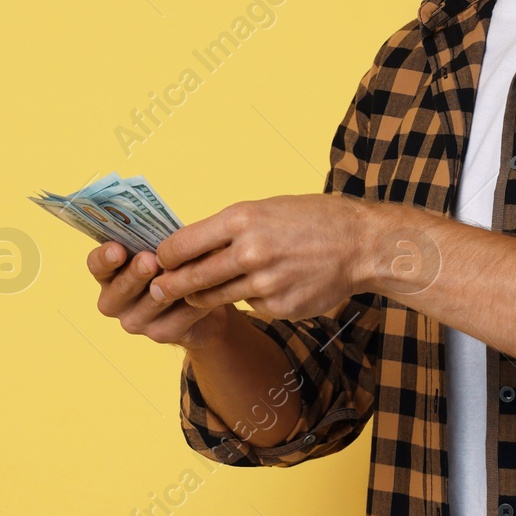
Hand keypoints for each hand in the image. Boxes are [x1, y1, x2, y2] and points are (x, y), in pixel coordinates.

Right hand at [87, 241, 229, 349]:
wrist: (201, 300)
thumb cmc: (174, 265)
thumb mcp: (163, 249)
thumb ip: (156, 241)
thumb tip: (165, 233)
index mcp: (110, 274)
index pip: (97, 265)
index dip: (104, 258)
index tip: (117, 249)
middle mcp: (115, 301)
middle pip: (120, 288)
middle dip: (135, 273)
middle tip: (150, 261)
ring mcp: (136, 321)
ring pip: (152, 302)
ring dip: (170, 285)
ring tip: (185, 272)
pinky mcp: (161, 334)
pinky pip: (180, 315)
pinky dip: (194, 300)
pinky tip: (206, 289)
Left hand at [149, 193, 391, 319]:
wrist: (359, 244)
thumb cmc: (310, 219)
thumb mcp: (264, 210)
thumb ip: (227, 229)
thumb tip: (189, 247)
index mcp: (242, 219)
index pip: (183, 244)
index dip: (165, 256)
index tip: (158, 261)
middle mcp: (250, 251)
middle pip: (192, 277)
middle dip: (169, 286)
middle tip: (157, 290)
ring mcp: (265, 282)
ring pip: (215, 297)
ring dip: (202, 297)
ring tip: (198, 293)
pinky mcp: (278, 306)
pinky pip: (249, 306)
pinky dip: (249, 299)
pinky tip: (265, 286)